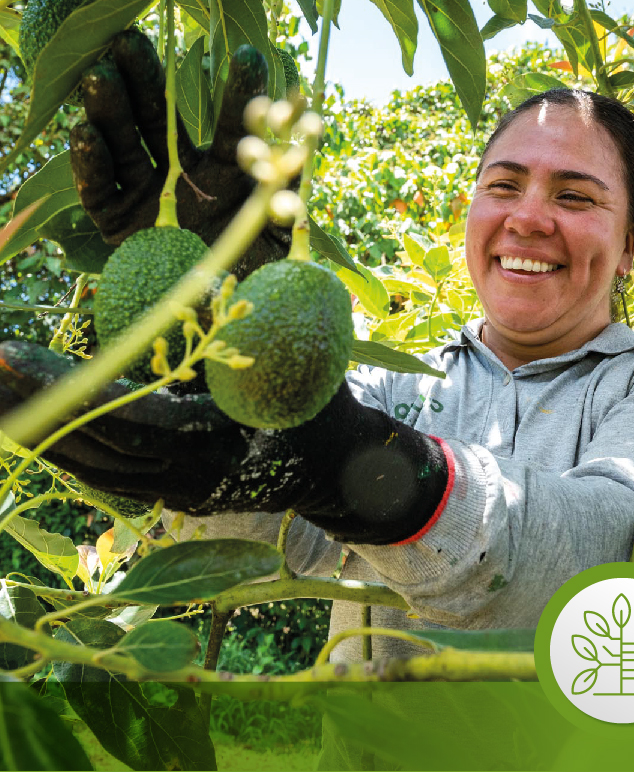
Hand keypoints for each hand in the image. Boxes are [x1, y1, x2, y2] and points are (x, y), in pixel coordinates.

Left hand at [0, 341, 448, 544]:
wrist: (343, 475)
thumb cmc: (324, 416)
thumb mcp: (294, 373)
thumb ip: (244, 345)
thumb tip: (194, 290)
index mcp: (209, 450)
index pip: (119, 418)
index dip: (61, 386)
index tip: (4, 352)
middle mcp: (181, 481)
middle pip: (87, 448)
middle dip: (25, 408)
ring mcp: (175, 493)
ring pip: (89, 466)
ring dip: (37, 429)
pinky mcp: (173, 493)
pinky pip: (106, 474)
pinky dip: (67, 446)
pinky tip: (35, 422)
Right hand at [70, 29, 290, 279]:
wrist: (220, 327)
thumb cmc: (257, 282)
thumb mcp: (281, 249)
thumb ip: (289, 216)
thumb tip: (301, 187)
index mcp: (228, 176)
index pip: (232, 128)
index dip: (240, 96)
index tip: (249, 56)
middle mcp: (185, 177)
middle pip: (162, 121)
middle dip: (149, 83)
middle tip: (134, 42)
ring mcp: (147, 197)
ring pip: (124, 145)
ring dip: (111, 110)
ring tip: (103, 76)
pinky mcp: (119, 224)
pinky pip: (99, 192)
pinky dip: (90, 166)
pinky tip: (84, 134)